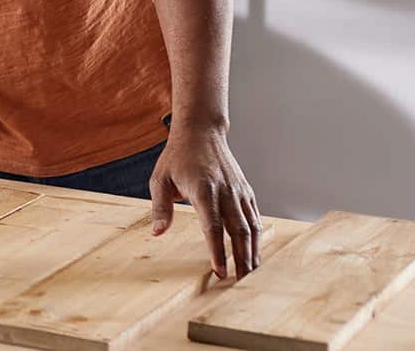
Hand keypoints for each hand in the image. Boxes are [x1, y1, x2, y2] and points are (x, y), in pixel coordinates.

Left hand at [148, 125, 261, 279]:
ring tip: (251, 273)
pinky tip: (255, 251)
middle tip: (241, 283)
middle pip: (238, 231)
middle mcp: (226, 191)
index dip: (217, 251)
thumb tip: (157, 233)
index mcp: (204, 190)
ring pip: (250, 226)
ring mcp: (239, 191)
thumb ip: (160, 207)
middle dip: (241, 259)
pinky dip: (257, 236)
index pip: (213, 226)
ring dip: (252, 251)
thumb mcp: (160, 179)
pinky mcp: (246, 190)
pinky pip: (254, 217)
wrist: (201, 132)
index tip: (219, 271)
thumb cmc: (177, 157)